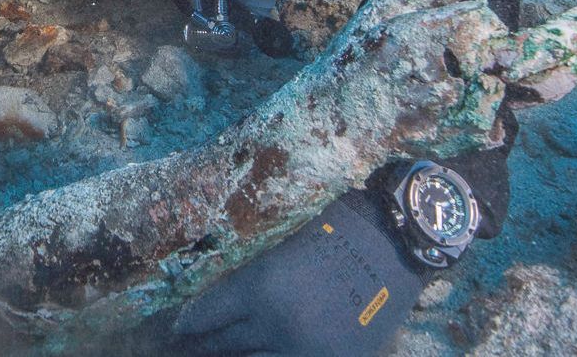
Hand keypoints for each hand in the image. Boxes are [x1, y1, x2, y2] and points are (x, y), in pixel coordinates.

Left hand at [172, 191, 428, 356]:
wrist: (397, 243)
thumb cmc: (339, 232)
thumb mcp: (284, 253)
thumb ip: (257, 284)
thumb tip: (232, 309)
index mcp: (259, 286)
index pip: (209, 314)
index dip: (192, 323)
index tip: (180, 330)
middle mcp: (276, 323)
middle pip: (225, 344)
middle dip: (206, 346)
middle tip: (186, 348)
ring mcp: (306, 349)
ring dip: (238, 355)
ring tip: (223, 353)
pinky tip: (265, 354)